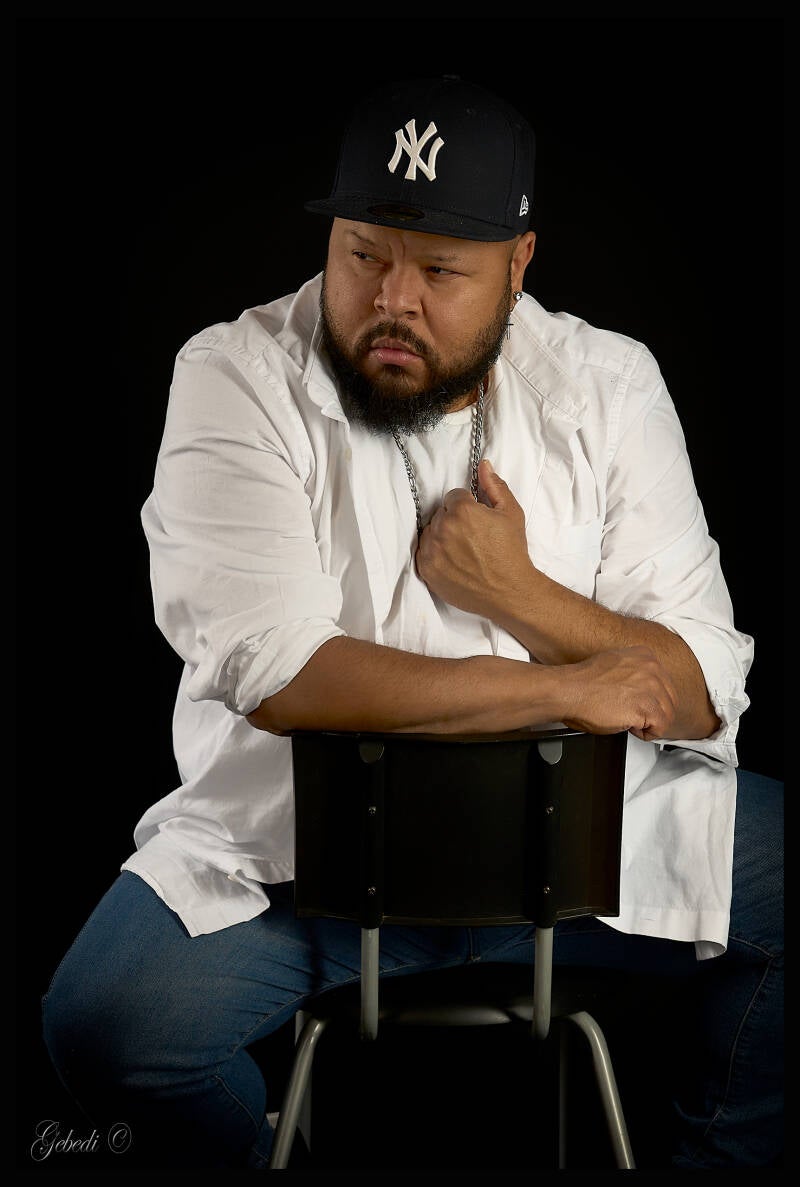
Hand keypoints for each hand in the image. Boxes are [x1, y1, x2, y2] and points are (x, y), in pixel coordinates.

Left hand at [416, 459, 533, 618]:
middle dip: (454, 521)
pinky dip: (435, 554)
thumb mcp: (511, 513)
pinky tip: (454, 561)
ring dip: (442, 537)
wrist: (509, 591)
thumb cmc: (512, 552)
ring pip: (430, 532)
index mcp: (461, 511)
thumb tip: (483, 465)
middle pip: (441, 514)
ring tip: (464, 550)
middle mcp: (442, 529)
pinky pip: (423, 552)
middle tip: (473, 538)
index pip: (453, 497)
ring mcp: (432, 551)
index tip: (477, 521)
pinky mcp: (427, 570)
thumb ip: (494, 486)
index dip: (468, 507)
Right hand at [559, 645, 677, 740]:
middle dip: (652, 713)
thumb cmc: (583, 682)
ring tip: (628, 719)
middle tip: (631, 714)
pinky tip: (629, 726)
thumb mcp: (616, 664)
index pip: (665, 685)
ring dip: (648, 723)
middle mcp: (652, 668)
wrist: (569, 691)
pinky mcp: (646, 707)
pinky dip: (645, 734)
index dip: (650, 700)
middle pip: (670, 701)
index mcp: (646, 655)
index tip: (635, 703)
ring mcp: (651, 687)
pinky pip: (660, 728)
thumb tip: (642, 686)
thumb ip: (635, 671)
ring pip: (667, 716)